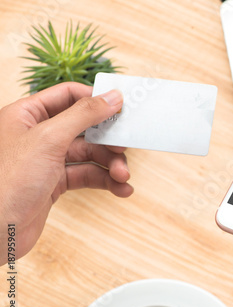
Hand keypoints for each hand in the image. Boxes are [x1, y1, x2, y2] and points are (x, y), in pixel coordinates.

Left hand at [0, 82, 132, 264]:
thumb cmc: (6, 182)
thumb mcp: (49, 138)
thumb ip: (83, 115)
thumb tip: (112, 97)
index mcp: (27, 115)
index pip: (68, 95)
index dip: (95, 100)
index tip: (120, 107)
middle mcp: (37, 135)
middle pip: (84, 127)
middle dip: (107, 140)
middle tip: (124, 146)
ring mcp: (46, 161)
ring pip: (88, 155)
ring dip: (110, 165)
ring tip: (123, 176)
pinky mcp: (54, 184)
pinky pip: (86, 176)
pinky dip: (105, 182)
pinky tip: (120, 189)